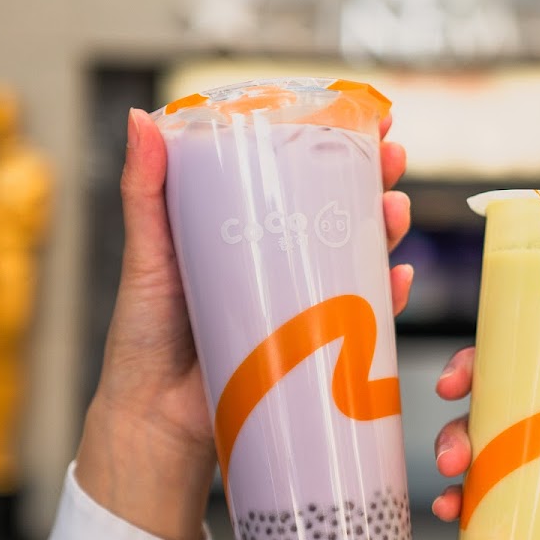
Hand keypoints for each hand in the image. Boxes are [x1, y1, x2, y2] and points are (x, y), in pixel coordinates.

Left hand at [75, 109, 413, 539]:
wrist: (157, 422)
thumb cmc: (144, 338)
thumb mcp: (147, 255)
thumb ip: (145, 193)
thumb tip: (141, 118)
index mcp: (243, 228)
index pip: (296, 174)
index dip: (334, 145)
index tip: (363, 118)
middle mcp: (278, 259)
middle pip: (338, 209)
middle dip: (375, 179)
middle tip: (392, 158)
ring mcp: (300, 301)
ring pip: (358, 255)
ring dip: (387, 229)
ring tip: (394, 209)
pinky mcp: (317, 344)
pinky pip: (365, 315)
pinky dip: (388, 295)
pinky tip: (398, 277)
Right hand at [432, 340, 539, 539]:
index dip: (504, 352)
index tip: (477, 356)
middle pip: (499, 399)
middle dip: (464, 392)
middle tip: (450, 398)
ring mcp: (530, 485)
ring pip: (477, 444)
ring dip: (451, 442)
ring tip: (452, 468)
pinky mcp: (509, 525)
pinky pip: (469, 499)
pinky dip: (452, 497)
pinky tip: (449, 508)